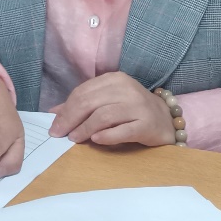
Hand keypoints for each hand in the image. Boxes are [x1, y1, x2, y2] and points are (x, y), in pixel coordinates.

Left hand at [48, 72, 176, 146]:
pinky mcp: (147, 124)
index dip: (65, 110)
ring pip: (104, 116)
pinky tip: (96, 140)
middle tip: (59, 134)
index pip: (82, 92)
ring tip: (74, 139)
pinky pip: (122, 130)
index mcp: (114, 79)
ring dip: (85, 129)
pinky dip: (106, 136)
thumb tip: (54, 113)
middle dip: (70, 119)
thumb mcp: (107, 102)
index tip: (54, 127)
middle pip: (90, 103)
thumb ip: (83, 105)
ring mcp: (139, 106)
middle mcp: (127, 89)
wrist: (166, 121)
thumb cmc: (131, 111)